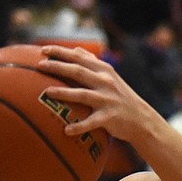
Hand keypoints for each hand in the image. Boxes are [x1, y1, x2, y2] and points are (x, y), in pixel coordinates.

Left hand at [36, 45, 153, 142]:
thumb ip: (93, 63)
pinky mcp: (110, 117)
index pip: (79, 57)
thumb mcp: (111, 77)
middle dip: (58, 67)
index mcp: (104, 71)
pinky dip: (79, 126)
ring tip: (46, 92)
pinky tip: (66, 130)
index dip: (61, 52)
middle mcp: (106, 83)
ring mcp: (108, 100)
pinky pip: (91, 122)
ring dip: (64, 93)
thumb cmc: (121, 97)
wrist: (141, 119)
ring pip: (82, 94)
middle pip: (78, 71)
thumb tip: (76, 50)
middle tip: (39, 66)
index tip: (43, 50)